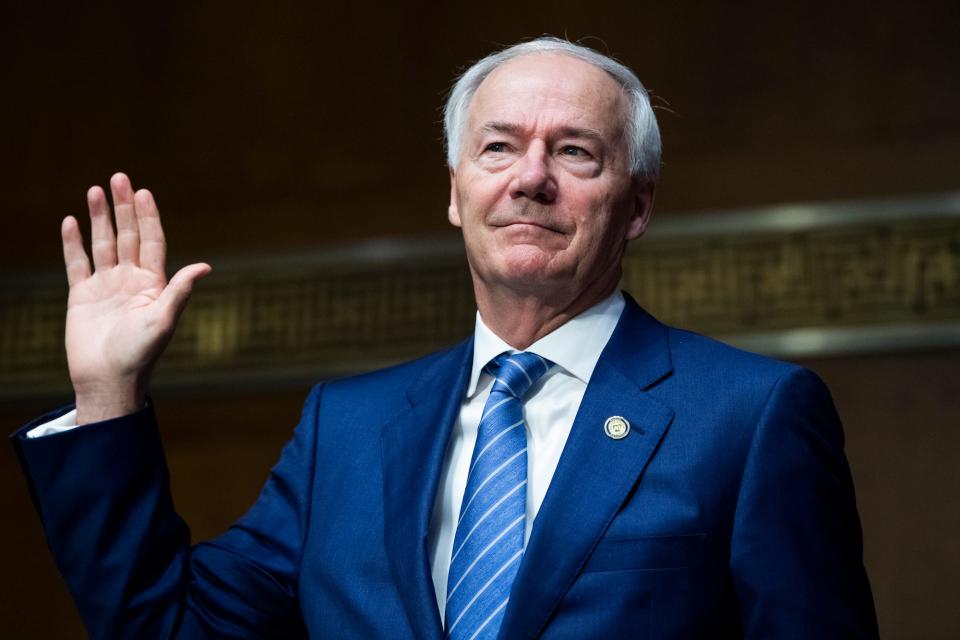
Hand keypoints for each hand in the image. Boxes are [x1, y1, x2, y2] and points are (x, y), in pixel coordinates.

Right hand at [62, 173, 210, 423]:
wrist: (108, 379)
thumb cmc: (140, 354)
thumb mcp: (164, 320)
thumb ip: (180, 290)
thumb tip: (206, 266)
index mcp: (153, 284)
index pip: (151, 241)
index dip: (148, 217)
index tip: (143, 192)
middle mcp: (131, 280)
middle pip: (127, 235)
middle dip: (123, 207)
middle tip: (118, 178)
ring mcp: (106, 286)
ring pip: (102, 243)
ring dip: (98, 217)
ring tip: (94, 190)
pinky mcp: (82, 296)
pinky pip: (77, 263)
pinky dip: (73, 243)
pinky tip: (71, 221)